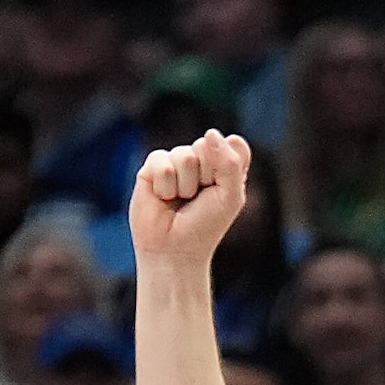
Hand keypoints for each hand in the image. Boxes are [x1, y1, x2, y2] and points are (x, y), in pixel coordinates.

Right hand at [130, 131, 250, 267]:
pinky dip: (165, 186)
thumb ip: (230, 163)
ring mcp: (175, 161)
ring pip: (184, 156)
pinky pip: (162, 162)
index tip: (222, 191)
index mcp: (224, 162)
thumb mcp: (230, 196)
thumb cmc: (205, 226)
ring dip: (185, 186)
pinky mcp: (151, 168)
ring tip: (180, 200)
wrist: (174, 251)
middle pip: (206, 145)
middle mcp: (200, 158)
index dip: (228, 168)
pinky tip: (163, 198)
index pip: (232, 144)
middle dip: (206, 176)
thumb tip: (209, 133)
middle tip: (198, 199)